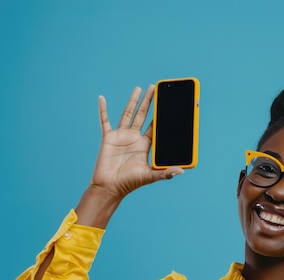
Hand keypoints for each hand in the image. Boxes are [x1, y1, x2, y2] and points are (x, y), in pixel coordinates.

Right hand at [91, 85, 183, 199]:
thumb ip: (165, 173)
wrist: (110, 187)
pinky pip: (105, 121)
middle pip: (143, 115)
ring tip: (139, 88)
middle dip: (150, 102)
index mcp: (145, 145)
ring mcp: (121, 136)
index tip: (168, 104)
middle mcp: (134, 138)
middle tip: (155, 88)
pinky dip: (103, 110)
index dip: (161, 115)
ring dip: (133, 101)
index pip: (155, 126)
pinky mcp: (109, 137)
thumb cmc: (130, 183)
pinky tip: (102, 99)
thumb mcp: (150, 177)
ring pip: (128, 114)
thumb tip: (181, 171)